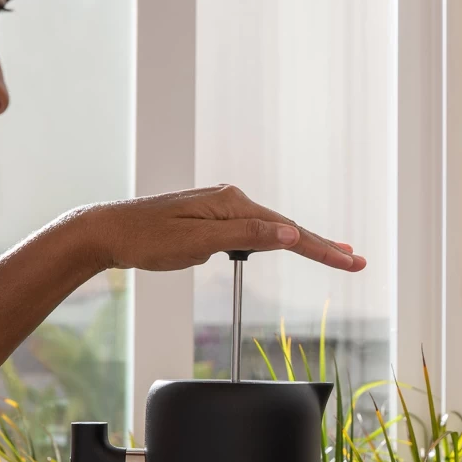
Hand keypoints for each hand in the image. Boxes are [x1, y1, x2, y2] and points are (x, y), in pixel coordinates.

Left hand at [82, 184, 364, 272]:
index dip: (323, 249)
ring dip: (303, 242)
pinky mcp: (210, 220)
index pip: (288, 231)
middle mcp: (231, 200)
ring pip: (271, 229)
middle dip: (322, 245)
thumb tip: (290, 234)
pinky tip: (285, 243)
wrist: (106, 232)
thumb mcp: (198, 243)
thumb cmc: (146, 239)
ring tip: (334, 253)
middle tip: (355, 260)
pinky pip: (253, 230)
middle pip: (286, 227)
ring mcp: (220, 209)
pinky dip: (276, 239)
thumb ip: (247, 237)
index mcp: (233, 204)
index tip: (351, 261)